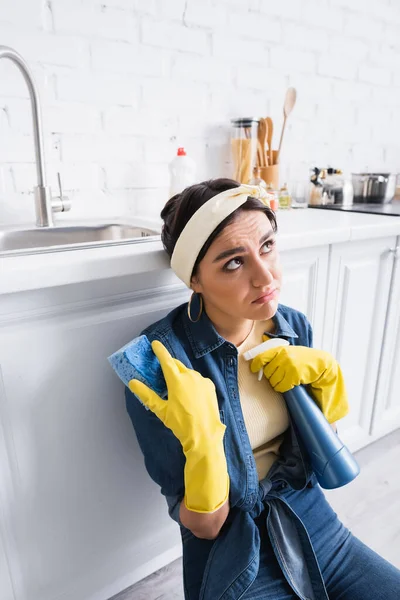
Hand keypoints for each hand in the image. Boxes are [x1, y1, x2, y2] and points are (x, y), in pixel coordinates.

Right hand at [129, 341, 228, 512]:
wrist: (204, 435)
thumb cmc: (180, 424)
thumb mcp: (161, 410)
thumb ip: (147, 394)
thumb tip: (133, 383)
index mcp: (176, 380)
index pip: (166, 360)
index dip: (160, 351)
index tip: (155, 344)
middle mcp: (190, 376)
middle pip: (177, 365)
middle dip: (169, 365)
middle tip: (162, 370)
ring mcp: (202, 380)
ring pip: (188, 372)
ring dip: (181, 375)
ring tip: (177, 389)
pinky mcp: (210, 386)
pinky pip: (198, 380)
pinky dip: (192, 382)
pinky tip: (190, 395)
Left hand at [251, 343, 348, 422]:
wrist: (320, 362)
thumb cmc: (302, 357)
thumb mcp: (289, 350)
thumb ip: (276, 349)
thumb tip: (263, 338)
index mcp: (280, 349)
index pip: (261, 357)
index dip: (255, 364)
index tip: (253, 369)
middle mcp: (283, 356)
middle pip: (267, 372)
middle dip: (271, 376)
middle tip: (279, 375)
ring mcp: (288, 366)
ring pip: (273, 380)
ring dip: (277, 383)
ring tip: (285, 379)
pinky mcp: (294, 375)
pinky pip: (281, 386)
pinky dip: (283, 388)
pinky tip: (290, 384)